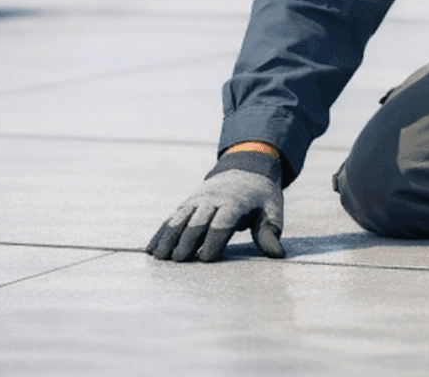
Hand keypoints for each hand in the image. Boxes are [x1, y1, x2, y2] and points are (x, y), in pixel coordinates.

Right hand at [146, 152, 285, 262]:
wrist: (246, 167)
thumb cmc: (261, 195)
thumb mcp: (272, 209)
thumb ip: (270, 231)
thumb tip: (277, 254)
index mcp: (236, 201)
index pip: (223, 221)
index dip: (214, 239)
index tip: (206, 258)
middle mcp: (213, 199)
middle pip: (198, 221)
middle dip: (187, 240)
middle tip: (179, 260)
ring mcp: (198, 200)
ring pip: (180, 218)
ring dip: (168, 237)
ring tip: (160, 257)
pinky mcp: (188, 202)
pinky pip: (172, 217)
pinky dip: (161, 232)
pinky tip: (152, 248)